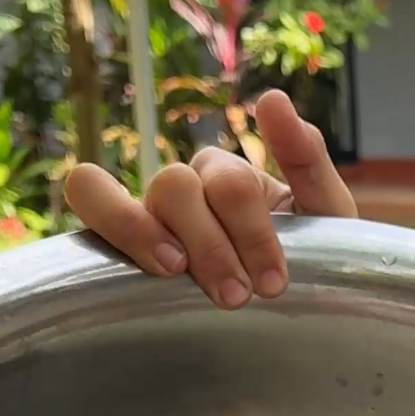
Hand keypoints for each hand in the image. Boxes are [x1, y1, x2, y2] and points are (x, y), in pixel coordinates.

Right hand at [64, 90, 356, 310]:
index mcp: (228, 178)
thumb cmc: (311, 262)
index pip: (226, 183)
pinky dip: (108, 229)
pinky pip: (89, 224)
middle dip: (209, 245)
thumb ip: (306, 159)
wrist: (298, 317)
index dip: (249, 231)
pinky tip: (132, 265)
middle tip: (238, 296)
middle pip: (174, 187)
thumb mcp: (325, 215)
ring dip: (140, 231)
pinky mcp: (119, 254)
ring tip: (172, 271)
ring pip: (111, 191)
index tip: (273, 283)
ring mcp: (146, 220)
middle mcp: (183, 192)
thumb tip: (272, 98)